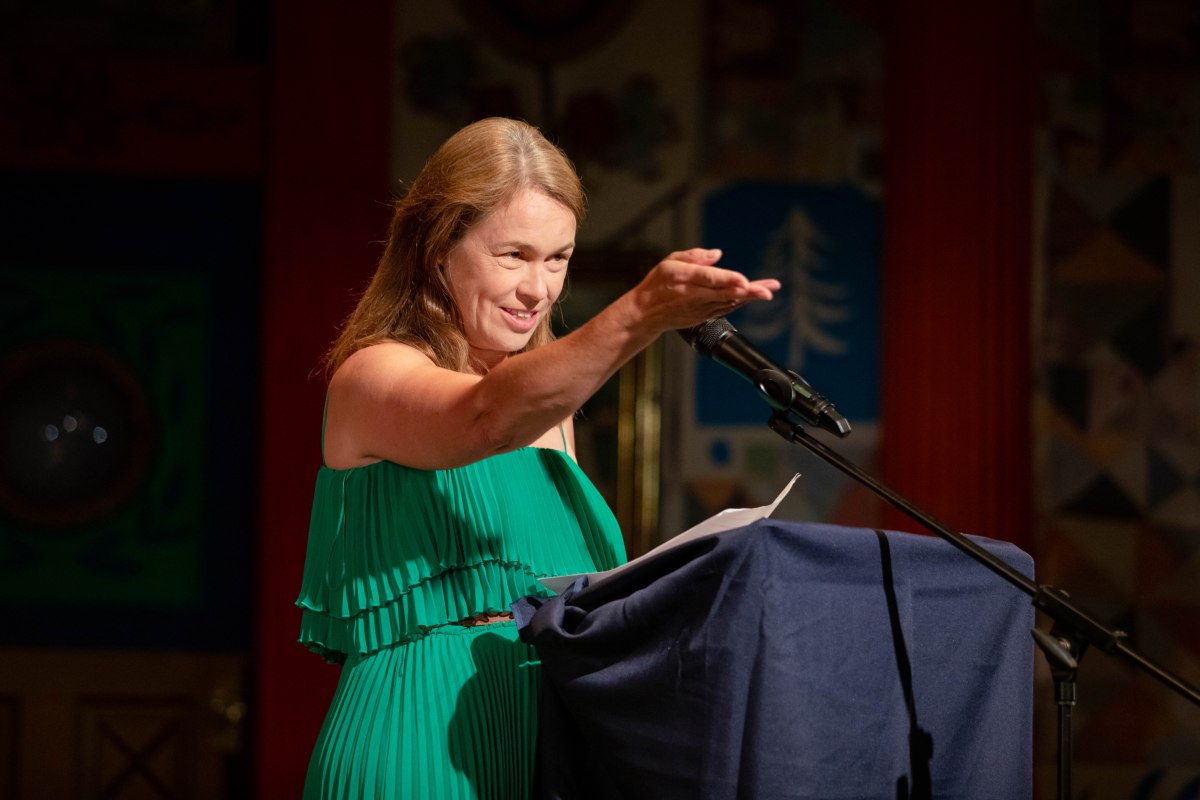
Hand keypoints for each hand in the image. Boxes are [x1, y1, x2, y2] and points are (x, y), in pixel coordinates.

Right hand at [625, 248, 779, 332]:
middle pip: (726, 294)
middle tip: (768, 291)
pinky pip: (726, 308)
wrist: (646, 313)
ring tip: (769, 289)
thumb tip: (718, 254)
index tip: (744, 282)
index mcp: (685, 279)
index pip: (710, 279)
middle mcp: (695, 296)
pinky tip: (754, 295)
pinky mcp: (704, 316)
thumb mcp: (669, 261)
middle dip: (748, 293)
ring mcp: (701, 309)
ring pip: (730, 303)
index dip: (728, 281)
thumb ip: (694, 256)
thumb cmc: (658, 284)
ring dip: (750, 297)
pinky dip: (740, 302)